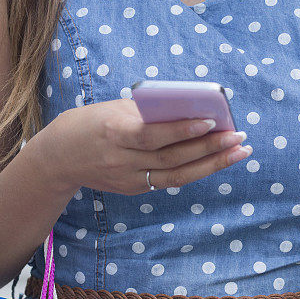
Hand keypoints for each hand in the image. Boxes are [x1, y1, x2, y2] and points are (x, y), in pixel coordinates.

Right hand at [42, 99, 250, 194]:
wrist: (60, 156)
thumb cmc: (94, 121)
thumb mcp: (117, 109)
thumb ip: (150, 112)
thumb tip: (191, 110)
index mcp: (115, 132)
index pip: (154, 134)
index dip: (183, 130)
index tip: (213, 119)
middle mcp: (122, 160)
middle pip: (172, 157)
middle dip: (210, 148)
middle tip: (240, 136)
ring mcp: (128, 179)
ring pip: (177, 175)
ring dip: (212, 164)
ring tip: (239, 151)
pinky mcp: (133, 189)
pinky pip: (169, 180)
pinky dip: (194, 170)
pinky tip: (216, 160)